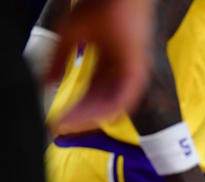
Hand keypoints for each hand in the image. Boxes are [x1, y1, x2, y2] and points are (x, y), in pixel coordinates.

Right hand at [46, 0, 152, 129]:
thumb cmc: (100, 8)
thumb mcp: (71, 35)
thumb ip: (60, 60)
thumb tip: (46, 83)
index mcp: (109, 66)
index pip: (91, 95)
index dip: (73, 108)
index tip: (56, 118)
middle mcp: (121, 72)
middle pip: (100, 104)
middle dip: (79, 117)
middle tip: (59, 126)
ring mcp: (131, 74)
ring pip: (112, 106)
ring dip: (89, 117)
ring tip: (68, 124)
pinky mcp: (138, 72)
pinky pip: (124, 99)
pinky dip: (106, 109)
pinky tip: (88, 117)